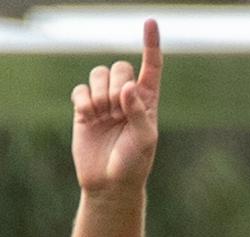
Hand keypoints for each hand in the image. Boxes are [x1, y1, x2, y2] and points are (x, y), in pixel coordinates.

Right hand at [70, 19, 162, 191]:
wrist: (109, 183)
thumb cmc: (134, 163)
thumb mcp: (144, 140)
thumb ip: (139, 113)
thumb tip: (128, 87)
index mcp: (148, 102)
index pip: (152, 68)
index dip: (151, 45)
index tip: (150, 23)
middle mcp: (127, 98)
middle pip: (120, 67)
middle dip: (117, 85)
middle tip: (117, 110)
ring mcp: (105, 102)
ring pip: (98, 74)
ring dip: (100, 92)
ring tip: (103, 115)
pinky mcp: (84, 109)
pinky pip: (79, 90)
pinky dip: (83, 100)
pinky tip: (88, 117)